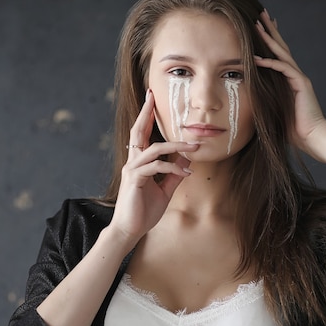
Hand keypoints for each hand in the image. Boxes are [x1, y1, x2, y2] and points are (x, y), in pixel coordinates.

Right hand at [107, 90, 198, 245]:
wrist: (131, 230)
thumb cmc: (144, 210)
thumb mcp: (165, 189)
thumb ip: (174, 173)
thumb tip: (185, 159)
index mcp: (139, 162)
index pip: (142, 134)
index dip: (147, 117)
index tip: (152, 101)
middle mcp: (133, 162)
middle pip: (137, 131)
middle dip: (146, 113)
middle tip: (152, 96)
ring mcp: (133, 170)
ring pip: (154, 148)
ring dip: (176, 145)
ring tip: (194, 146)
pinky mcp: (135, 180)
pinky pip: (156, 167)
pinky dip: (173, 167)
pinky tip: (185, 171)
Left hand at [254, 9, 325, 152]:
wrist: (312, 137)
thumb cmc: (293, 129)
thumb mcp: (273, 111)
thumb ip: (264, 101)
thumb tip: (247, 100)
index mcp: (290, 81)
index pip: (279, 56)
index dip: (270, 41)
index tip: (261, 28)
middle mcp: (295, 75)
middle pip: (281, 47)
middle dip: (270, 31)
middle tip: (261, 14)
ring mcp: (299, 78)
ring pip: (282, 53)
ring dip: (269, 39)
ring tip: (258, 24)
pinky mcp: (301, 84)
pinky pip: (283, 69)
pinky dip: (270, 63)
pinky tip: (257, 58)